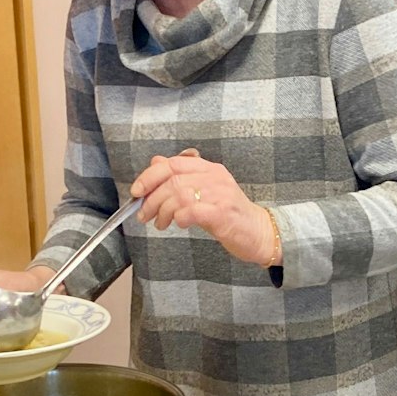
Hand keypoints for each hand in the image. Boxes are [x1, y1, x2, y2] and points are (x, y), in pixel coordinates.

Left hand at [131, 152, 277, 266]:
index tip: (137, 191)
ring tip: (160, 224)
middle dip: (152, 199)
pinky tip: (179, 224)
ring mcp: (221, 194)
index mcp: (209, 169)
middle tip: (145, 215)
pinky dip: (180, 218)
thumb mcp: (204, 192)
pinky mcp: (224, 214)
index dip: (149, 176)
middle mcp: (215, 177)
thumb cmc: (228, 215)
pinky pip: (193, 211)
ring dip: (163, 211)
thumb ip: (181, 177)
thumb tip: (154, 162)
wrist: (259, 233)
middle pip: (173, 180)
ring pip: (180, 194)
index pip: (173, 163)